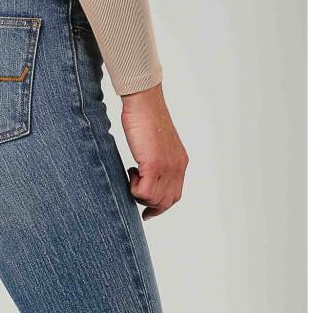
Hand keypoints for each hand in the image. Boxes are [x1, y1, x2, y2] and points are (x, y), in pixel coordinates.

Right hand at [120, 83, 187, 219]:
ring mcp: (167, 167)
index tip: (146, 211)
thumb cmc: (146, 117)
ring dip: (139, 193)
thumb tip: (146, 177)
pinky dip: (134, 187)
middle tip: (133, 189)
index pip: (174, 196)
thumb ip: (157, 162)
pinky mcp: (154, 165)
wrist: (144, 101)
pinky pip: (144, 192)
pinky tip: (131, 170)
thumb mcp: (157, 145)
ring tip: (132, 174)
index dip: (160, 206)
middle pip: (165, 202)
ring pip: (154, 199)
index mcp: (180, 162)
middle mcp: (177, 167)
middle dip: (148, 203)